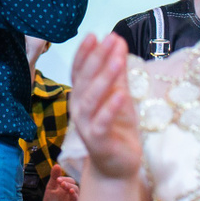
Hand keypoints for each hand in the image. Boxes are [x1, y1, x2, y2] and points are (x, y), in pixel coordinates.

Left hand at [43, 169, 79, 200]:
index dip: (64, 179)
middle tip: (60, 182)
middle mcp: (72, 195)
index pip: (70, 181)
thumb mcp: (50, 190)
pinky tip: (71, 193)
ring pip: (77, 193)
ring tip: (63, 186)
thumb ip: (53, 178)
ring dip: (71, 188)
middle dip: (68, 183)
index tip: (57, 180)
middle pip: (75, 186)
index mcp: (67, 190)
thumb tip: (56, 165)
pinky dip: (75, 197)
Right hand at [69, 33, 141, 180]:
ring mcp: (86, 125)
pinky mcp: (97, 141)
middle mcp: (79, 108)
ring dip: (104, 78)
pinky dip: (110, 108)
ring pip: (91, 99)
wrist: (118, 165)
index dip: (85, 52)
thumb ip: (118, 71)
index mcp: (82, 95)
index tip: (95, 34)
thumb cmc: (117, 128)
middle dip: (97, 58)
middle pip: (85, 80)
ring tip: (117, 60)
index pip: (79, 70)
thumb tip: (118, 40)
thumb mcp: (120, 94)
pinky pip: (101, 123)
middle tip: (111, 40)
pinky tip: (121, 95)